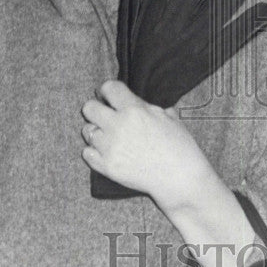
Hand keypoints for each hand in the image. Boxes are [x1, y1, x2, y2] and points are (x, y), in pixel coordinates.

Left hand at [81, 80, 212, 208]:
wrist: (180, 178)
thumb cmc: (179, 146)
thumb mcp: (168, 117)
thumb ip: (147, 107)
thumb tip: (137, 103)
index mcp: (134, 110)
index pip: (109, 88)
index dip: (107, 90)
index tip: (107, 95)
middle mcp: (118, 126)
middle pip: (89, 108)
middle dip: (96, 109)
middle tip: (105, 115)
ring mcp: (110, 147)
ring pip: (87, 131)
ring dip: (96, 131)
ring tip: (108, 136)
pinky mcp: (107, 167)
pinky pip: (87, 153)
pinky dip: (94, 151)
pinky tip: (105, 151)